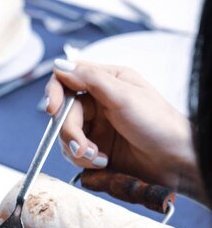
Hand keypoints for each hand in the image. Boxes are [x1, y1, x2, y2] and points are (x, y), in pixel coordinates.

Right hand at [46, 59, 202, 199]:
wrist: (175, 161)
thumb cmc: (159, 124)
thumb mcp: (124, 96)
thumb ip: (91, 79)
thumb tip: (60, 64)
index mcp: (106, 82)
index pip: (66, 80)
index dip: (54, 94)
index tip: (52, 110)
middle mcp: (98, 103)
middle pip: (63, 113)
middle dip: (70, 132)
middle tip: (83, 147)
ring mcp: (97, 128)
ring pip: (66, 137)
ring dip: (78, 150)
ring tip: (99, 158)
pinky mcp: (97, 150)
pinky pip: (75, 155)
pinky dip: (84, 161)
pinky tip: (103, 163)